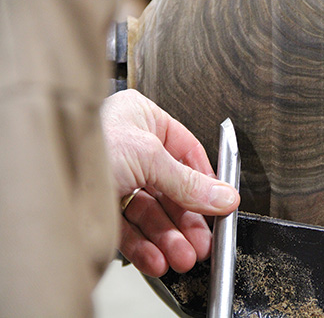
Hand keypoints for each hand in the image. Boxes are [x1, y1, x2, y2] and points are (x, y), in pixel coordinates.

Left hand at [101, 89, 239, 276]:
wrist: (42, 175)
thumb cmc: (84, 144)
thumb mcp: (148, 157)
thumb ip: (189, 182)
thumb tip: (224, 196)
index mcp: (143, 119)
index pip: (187, 152)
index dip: (206, 181)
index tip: (221, 205)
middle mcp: (131, 148)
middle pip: (171, 189)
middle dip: (186, 221)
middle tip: (202, 242)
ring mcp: (117, 178)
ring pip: (152, 213)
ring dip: (170, 239)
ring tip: (184, 257)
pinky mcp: (102, 206)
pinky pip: (130, 228)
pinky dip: (145, 247)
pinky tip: (157, 259)